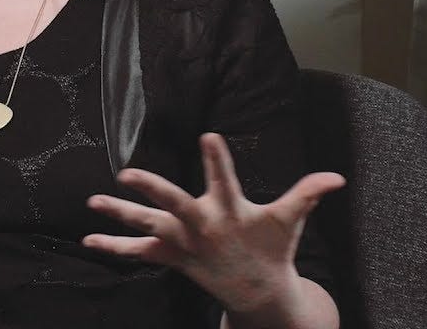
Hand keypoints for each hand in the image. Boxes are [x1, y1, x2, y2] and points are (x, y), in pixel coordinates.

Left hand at [82, 133, 343, 314]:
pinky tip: (89, 238)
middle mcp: (204, 225)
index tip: (208, 135)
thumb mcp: (288, 220)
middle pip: (174, 203)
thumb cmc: (271, 248)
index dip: (217, 158)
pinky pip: (139, 253)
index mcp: (231, 210)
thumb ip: (307, 194)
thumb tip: (337, 177)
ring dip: (120, 215)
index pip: (225, 178)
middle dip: (150, 189)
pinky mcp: (173, 256)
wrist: (257, 293)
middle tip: (125, 173)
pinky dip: (114, 246)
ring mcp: (185, 242)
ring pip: (148, 226)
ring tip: (93, 202)